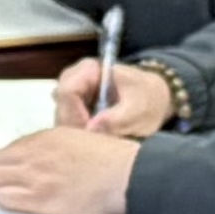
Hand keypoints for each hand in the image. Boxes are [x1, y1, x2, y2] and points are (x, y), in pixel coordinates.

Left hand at [0, 125, 139, 213]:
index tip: (6, 174)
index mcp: (43, 138)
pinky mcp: (39, 200)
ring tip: (7, 199)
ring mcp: (34, 177)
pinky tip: (16, 208)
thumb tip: (37, 158)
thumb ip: (52, 147)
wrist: (126, 175)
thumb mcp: (77, 139)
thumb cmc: (111, 160)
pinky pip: (3, 201)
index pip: (4, 151)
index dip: (2, 165)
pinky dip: (4, 204)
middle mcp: (33, 155)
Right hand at [55, 59, 176, 136]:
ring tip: (97, 144)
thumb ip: (117, 119)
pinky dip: (78, 136)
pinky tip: (94, 143)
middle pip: (60, 106)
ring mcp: (72, 95)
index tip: (90, 132)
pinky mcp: (73, 109)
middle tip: (94, 144)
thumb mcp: (139, 109)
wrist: (154, 99)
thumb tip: (91, 129)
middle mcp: (74, 78)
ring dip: (75, 134)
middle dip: (74, 127)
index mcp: (89, 69)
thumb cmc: (148, 97)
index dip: (75, 114)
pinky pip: (67, 125)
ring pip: (61, 118)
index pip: (67, 91)